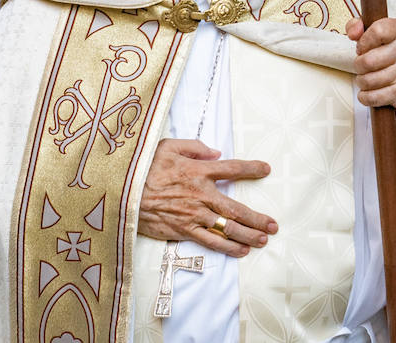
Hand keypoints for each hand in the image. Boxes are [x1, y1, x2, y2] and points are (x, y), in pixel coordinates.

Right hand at [137, 138, 275, 257]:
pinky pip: (210, 241)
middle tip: (273, 224)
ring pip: (227, 227)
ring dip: (248, 234)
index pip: (232, 168)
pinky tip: (241, 250)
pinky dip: (227, 247)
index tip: (266, 169)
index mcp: (198, 170)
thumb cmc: (143, 167)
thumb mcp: (167, 146)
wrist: (122, 192)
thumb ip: (194, 146)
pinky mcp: (183, 230)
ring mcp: (193, 215)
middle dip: (257, 217)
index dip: (251, 168)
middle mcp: (200, 194)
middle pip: (236, 207)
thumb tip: (215, 152)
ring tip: (263, 239)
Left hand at [346, 17, 395, 121]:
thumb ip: (358, 26)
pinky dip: (365, 97)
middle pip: (368, 60)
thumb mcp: (380, 33)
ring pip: (368, 80)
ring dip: (362, 81)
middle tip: (363, 66)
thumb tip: (352, 33)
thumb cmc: (394, 53)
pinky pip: (373, 97)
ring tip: (367, 78)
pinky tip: (369, 92)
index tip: (363, 48)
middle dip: (359, 66)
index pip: (377, 31)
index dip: (363, 42)